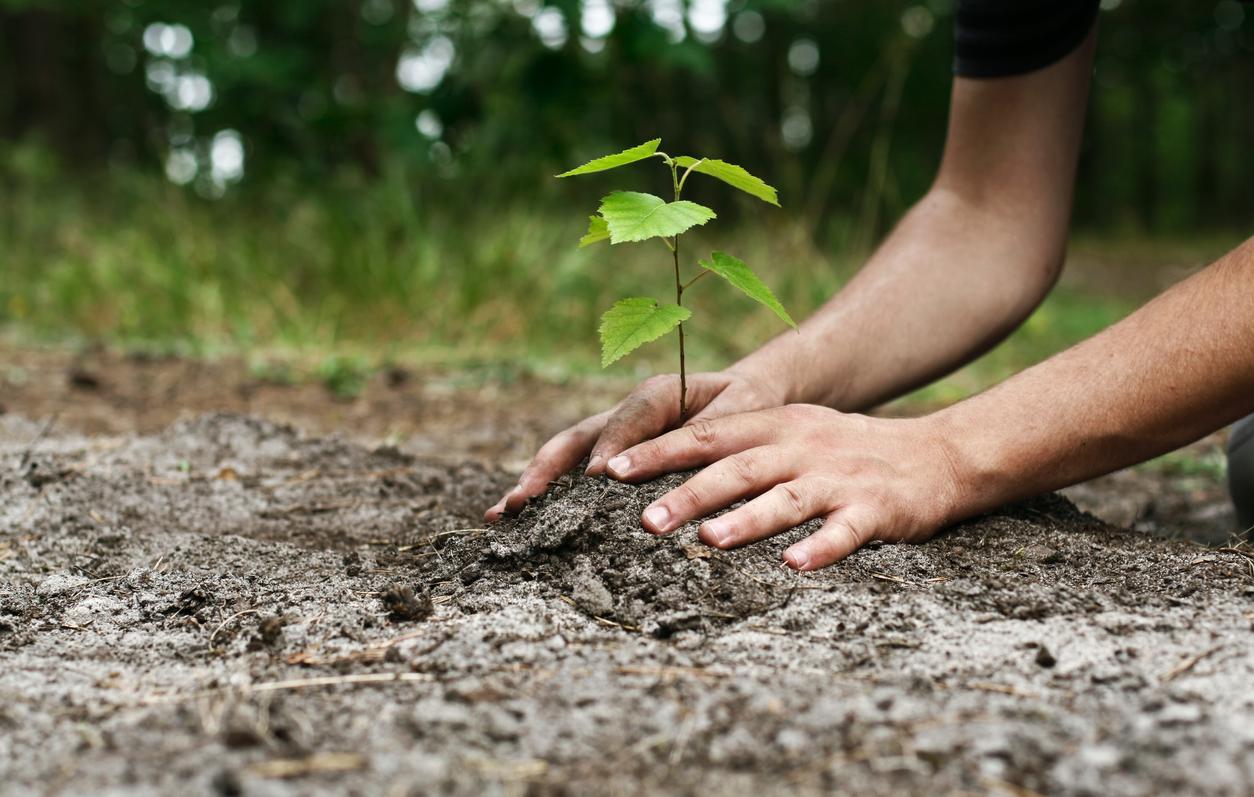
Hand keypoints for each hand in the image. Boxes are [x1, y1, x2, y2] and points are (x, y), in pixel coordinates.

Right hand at [485, 368, 785, 520]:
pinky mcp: (611, 454)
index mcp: (658, 394)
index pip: (628, 420)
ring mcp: (612, 434)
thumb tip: (677, 464)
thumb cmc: (747, 406)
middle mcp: (625, 412)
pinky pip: (574, 471)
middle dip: (545, 471)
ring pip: (565, 456)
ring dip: (533, 483)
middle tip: (520, 502)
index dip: (611, 447)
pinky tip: (521, 520)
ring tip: (501, 514)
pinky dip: (548, 494)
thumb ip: (708, 432)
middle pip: (576, 439)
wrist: (747, 396)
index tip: (596, 479)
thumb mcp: (740, 412)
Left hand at [602, 405, 965, 569]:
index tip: (612, 469)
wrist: (937, 455)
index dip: (659, 451)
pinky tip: (794, 566)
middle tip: (645, 520)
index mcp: (777, 426)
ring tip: (708, 541)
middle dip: (689, 492)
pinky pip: (844, 531)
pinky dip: (820, 548)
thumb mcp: (793, 434)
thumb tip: (666, 471)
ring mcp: (839, 478)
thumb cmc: (847, 451)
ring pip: (786, 498)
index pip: (708, 435)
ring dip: (746, 520)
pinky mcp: (875, 510)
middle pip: (738, 468)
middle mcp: (802, 447)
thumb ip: (738, 447)